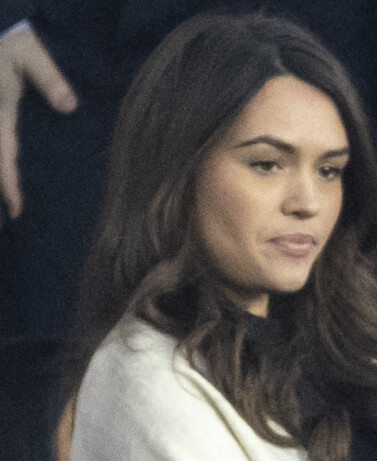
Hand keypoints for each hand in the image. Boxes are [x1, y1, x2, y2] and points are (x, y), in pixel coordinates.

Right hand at [0, 21, 77, 226]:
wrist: (3, 22)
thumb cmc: (13, 35)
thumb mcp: (31, 53)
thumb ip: (49, 78)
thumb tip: (68, 104)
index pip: (3, 158)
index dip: (9, 186)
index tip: (18, 211)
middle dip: (0, 192)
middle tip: (10, 221)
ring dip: (0, 181)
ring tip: (9, 209)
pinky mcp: (2, 114)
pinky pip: (3, 145)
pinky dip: (4, 164)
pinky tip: (13, 175)